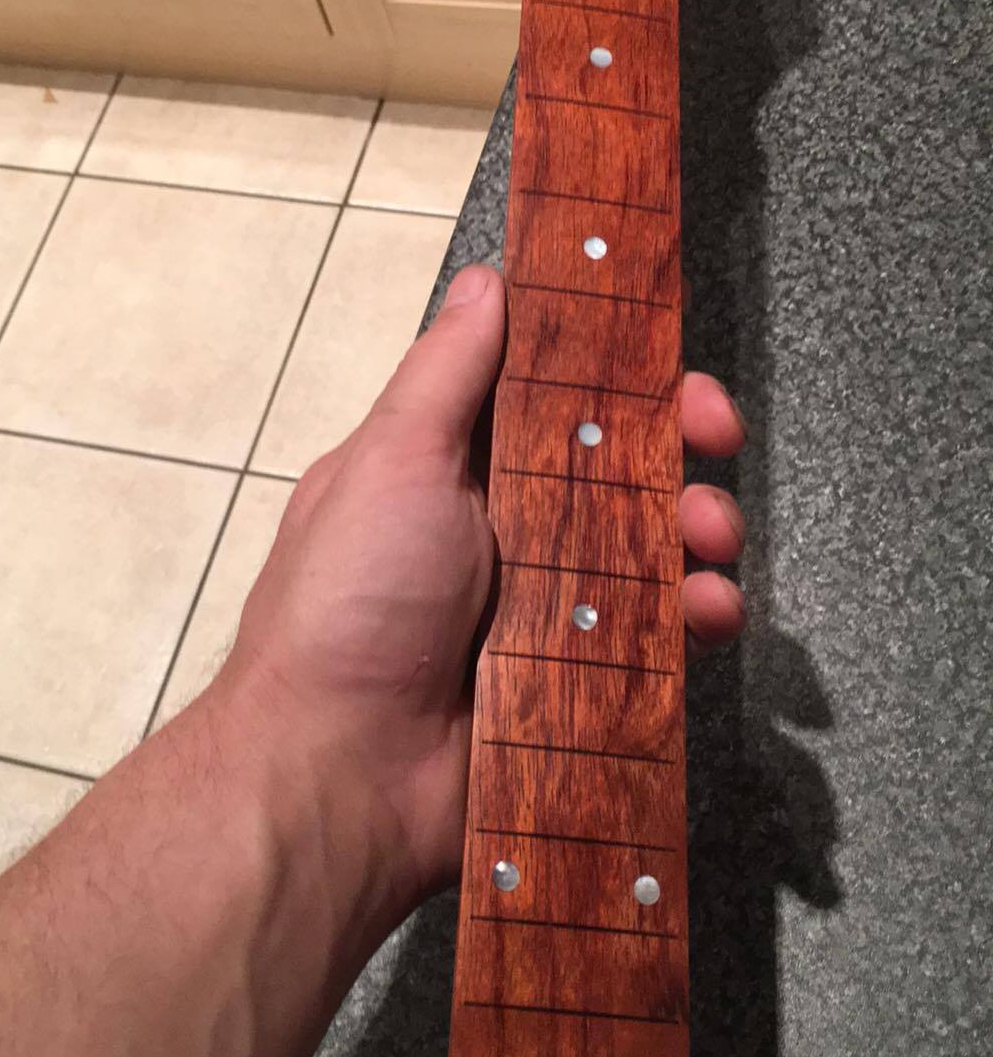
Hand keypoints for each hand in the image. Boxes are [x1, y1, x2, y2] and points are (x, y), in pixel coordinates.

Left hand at [224, 265, 745, 917]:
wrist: (338, 777)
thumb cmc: (348, 605)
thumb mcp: (392, 461)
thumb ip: (448, 372)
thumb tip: (491, 279)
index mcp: (449, 468)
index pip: (550, 395)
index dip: (614, 370)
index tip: (669, 358)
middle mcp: (499, 531)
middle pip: (614, 465)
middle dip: (677, 444)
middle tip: (717, 438)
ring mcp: (541, 608)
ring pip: (647, 548)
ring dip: (696, 529)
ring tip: (713, 541)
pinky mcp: (576, 681)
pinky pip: (656, 638)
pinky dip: (694, 621)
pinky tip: (710, 616)